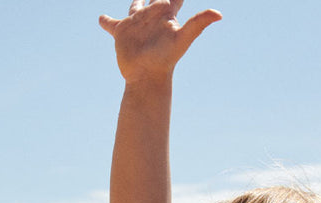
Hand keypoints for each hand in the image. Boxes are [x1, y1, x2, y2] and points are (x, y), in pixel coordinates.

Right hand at [100, 0, 220, 82]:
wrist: (146, 76)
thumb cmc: (166, 59)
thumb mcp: (183, 38)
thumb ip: (198, 23)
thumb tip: (219, 14)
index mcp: (167, 16)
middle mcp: (152, 17)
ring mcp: (136, 24)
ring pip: (136, 7)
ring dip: (136, 2)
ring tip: (136, 0)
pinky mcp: (121, 33)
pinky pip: (112, 24)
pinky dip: (106, 21)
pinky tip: (101, 18)